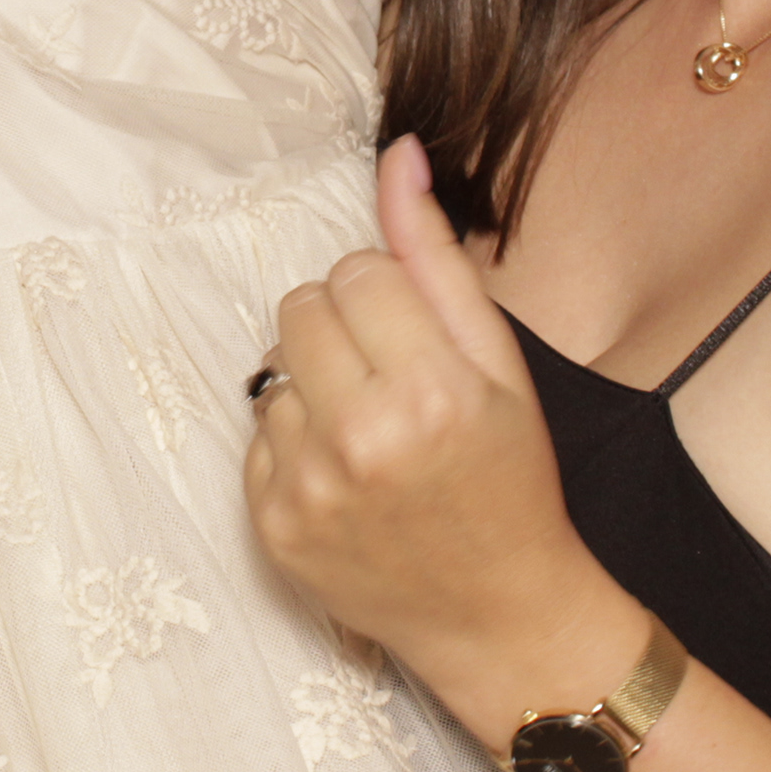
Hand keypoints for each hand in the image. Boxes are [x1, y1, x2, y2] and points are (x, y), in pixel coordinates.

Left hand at [244, 139, 643, 743]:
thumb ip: (438, 257)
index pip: (356, 271)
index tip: (417, 340)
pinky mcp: (272, 525)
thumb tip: (397, 155)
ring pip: (274, 368)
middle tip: (391, 379)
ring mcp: (309, 487)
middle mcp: (361, 439)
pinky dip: (296, 442)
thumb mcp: (499, 365)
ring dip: (315, 385)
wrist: (500, 616)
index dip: (388, 296)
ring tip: (374, 436)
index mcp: (430, 391)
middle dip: (342, 327)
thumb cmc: (511, 483)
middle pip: (300, 306)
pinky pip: (259, 433)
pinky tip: (348, 478)